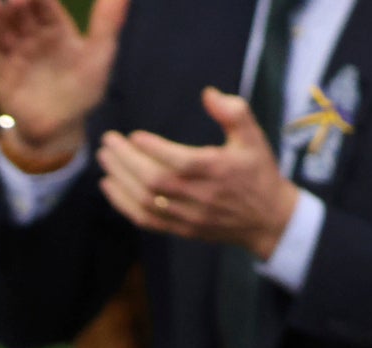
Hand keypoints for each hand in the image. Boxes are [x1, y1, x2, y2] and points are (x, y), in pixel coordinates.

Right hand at [0, 0, 126, 163]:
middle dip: (15, 3)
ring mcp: (13, 56)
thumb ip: (108, 24)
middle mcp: (30, 36)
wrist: (60, 130)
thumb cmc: (82, 90)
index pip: (44, 3)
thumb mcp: (100, 55)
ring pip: (1, 31)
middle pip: (19, 13)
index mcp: (54, 27)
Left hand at [96, 89, 296, 256]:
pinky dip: (124, 205)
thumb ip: (234, 111)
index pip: (179, 161)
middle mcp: (201, 196)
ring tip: (105, 159)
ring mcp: (189, 216)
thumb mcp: (254, 137)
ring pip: (146, 201)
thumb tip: (208, 93)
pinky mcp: (181, 229)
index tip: (133, 135)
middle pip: (154, 181)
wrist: (267, 219)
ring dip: (120, 180)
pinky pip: (146, 220)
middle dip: (126, 161)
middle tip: (108, 142)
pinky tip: (109, 186)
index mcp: (218, 170)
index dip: (153, 149)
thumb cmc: (257, 172)